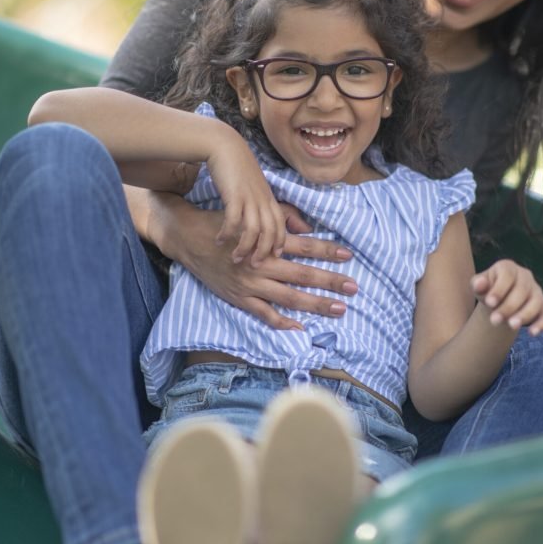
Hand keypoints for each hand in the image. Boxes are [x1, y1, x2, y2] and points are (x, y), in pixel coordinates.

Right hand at [155, 197, 357, 329]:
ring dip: (316, 304)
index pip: (305, 246)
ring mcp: (250, 284)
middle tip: (353, 287)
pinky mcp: (239, 298)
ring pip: (289, 297)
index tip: (348, 255)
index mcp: (267, 242)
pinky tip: (300, 329)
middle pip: (303, 275)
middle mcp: (262, 264)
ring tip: (338, 308)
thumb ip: (281, 217)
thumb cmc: (224, 222)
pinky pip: (264, 314)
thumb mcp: (252, 214)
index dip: (328, 250)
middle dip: (330, 281)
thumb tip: (306, 227)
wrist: (189, 237)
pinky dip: (282, 323)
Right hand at [206, 130, 286, 264]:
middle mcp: (263, 200)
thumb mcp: (255, 186)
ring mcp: (250, 198)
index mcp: (269, 198)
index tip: (274, 258)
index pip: (280, 226)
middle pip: (270, 232)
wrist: (224, 146)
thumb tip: (264, 214)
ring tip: (236, 258)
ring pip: (253, 230)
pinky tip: (219, 240)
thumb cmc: (238, 168)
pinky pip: (233, 221)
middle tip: (254, 266)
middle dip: (264, 252)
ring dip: (245, 247)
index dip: (278, 243)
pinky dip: (227, 233)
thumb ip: (263, 201)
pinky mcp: (234, 195)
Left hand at [471, 259, 542, 335]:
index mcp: (508, 267)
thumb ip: (478, 285)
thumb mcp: (478, 287)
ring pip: (536, 302)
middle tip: (494, 320)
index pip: (507, 275)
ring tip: (511, 327)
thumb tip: (479, 283)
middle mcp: (525, 276)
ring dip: (524, 315)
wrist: (498, 301)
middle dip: (508, 307)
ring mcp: (537, 290)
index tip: (489, 303)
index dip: (499, 289)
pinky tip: (532, 333)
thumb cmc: (487, 291)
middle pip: (521, 290)